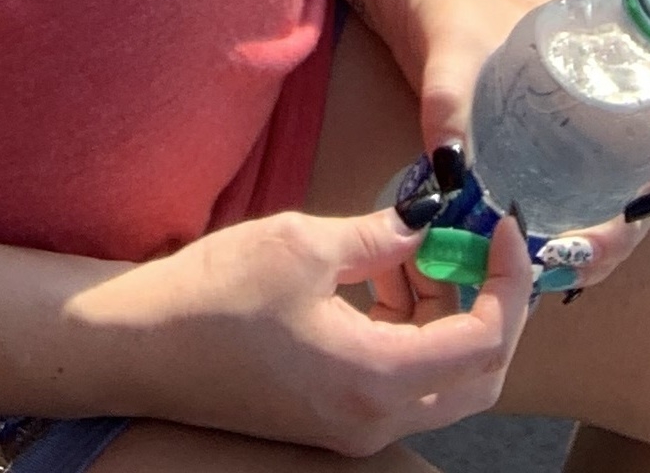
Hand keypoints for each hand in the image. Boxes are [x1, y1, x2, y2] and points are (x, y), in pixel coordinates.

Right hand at [71, 201, 532, 455]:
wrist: (142, 345)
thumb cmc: (215, 295)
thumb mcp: (305, 245)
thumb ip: (382, 236)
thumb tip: (432, 220)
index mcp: (377, 380)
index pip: (484, 342)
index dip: (506, 281)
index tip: (501, 226)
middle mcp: (376, 422)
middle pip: (479, 377)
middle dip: (491, 306)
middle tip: (480, 245)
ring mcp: (354, 429)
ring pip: (442, 383)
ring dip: (448, 315)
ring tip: (413, 249)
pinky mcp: (333, 420)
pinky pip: (402, 383)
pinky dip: (412, 332)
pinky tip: (380, 278)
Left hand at [389, 0, 649, 293]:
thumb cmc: (451, 3)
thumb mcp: (451, 46)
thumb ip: (448, 100)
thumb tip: (448, 170)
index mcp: (611, 67)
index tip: (647, 200)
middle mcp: (605, 111)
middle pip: (646, 188)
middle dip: (623, 233)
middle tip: (576, 256)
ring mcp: (578, 142)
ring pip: (613, 210)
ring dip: (596, 250)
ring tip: (553, 273)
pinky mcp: (545, 164)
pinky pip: (575, 213)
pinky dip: (563, 244)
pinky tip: (533, 266)